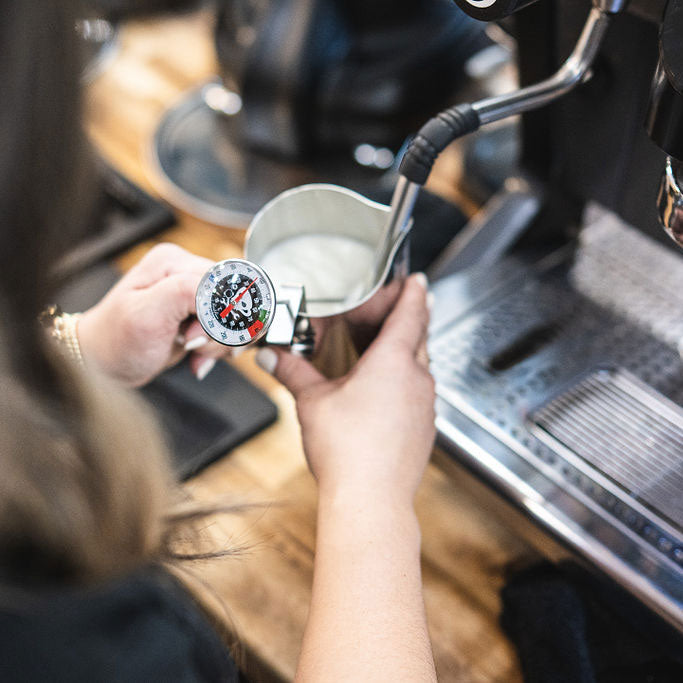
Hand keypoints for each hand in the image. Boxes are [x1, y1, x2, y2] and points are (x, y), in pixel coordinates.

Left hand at [78, 243, 229, 386]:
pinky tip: (197, 357)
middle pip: (236, 301)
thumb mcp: (147, 314)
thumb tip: (228, 289)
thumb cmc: (115, 342)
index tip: (196, 336)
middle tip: (191, 344)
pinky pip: (229, 331)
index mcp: (174, 262)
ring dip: (220, 344)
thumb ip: (187, 292)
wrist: (101, 366)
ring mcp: (195, 295)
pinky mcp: (200, 316)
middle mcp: (187, 273)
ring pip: (238, 318)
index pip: (226, 282)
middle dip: (221, 332)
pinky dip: (218, 350)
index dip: (222, 314)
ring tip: (192, 352)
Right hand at [263, 273, 434, 504]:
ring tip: (381, 350)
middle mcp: (418, 380)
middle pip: (418, 336)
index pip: (412, 313)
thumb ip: (292, 372)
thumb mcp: (312, 402)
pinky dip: (405, 380)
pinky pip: (419, 391)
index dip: (413, 292)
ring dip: (405, 351)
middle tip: (388, 312)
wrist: (372, 501)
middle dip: (406, 320)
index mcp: (394, 362)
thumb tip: (271, 355)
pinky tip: (383, 393)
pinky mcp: (424, 428)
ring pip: (420, 365)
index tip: (417, 280)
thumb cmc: (347, 451)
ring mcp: (426, 406)